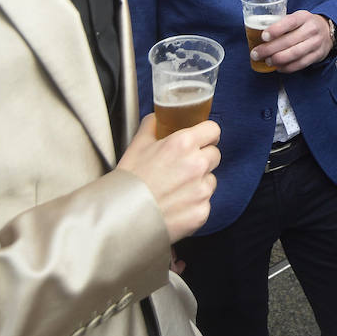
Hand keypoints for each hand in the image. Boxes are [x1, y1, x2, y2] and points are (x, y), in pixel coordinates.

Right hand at [117, 119, 220, 241]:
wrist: (122, 216)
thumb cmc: (129, 181)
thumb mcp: (137, 145)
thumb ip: (152, 126)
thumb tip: (157, 119)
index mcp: (183, 144)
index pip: (213, 130)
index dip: (207, 134)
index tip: (203, 139)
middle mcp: (196, 165)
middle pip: (215, 155)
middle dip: (203, 158)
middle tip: (185, 166)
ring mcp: (201, 190)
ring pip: (211, 180)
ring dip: (200, 182)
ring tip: (176, 188)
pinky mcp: (201, 211)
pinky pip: (205, 203)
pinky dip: (194, 204)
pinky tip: (176, 204)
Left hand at [251, 10, 332, 71]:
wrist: (328, 31)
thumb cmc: (305, 24)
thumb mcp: (297, 17)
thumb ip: (282, 23)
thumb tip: (257, 33)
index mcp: (303, 17)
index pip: (290, 22)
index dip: (276, 30)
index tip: (263, 36)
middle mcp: (311, 29)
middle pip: (289, 41)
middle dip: (270, 49)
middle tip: (256, 53)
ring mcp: (316, 43)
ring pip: (295, 54)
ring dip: (278, 59)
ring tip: (267, 61)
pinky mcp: (317, 55)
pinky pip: (300, 64)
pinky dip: (287, 67)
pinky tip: (278, 67)